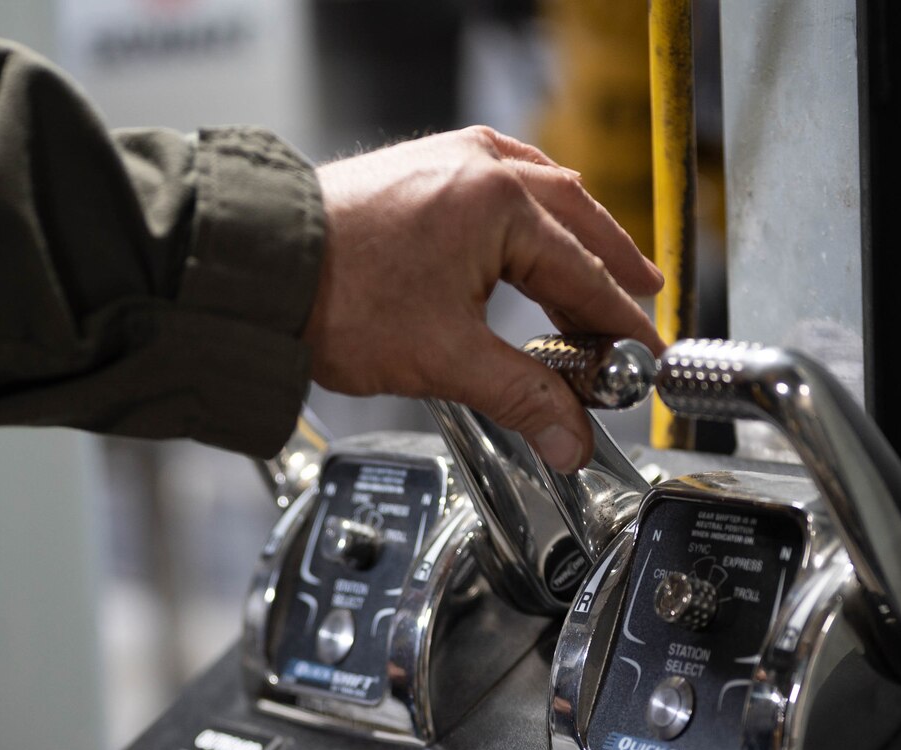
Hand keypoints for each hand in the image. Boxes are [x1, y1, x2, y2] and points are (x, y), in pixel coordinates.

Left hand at [302, 126, 664, 472]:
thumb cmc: (336, 298)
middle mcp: (482, 168)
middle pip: (576, 223)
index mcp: (501, 204)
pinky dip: (533, 212)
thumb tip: (569, 438)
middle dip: (612, 270)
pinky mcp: (423, 167)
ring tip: (603, 268)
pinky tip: (534, 229)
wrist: (256, 268)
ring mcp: (450, 159)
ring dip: (577, 236)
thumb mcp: (445, 358)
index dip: (620, 323)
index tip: (643, 356)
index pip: (585, 275)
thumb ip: (522, 397)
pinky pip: (502, 181)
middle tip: (643, 305)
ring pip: (542, 195)